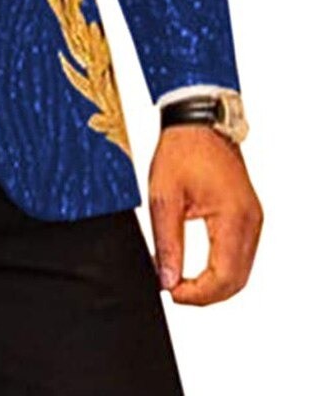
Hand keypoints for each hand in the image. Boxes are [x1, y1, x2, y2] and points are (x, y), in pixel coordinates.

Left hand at [148, 124, 262, 304]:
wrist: (198, 122)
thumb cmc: (182, 150)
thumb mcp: (164, 196)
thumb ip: (167, 241)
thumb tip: (167, 280)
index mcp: (233, 217)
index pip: (225, 276)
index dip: (199, 294)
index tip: (173, 294)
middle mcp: (251, 221)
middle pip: (238, 281)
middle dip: (206, 294)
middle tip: (174, 291)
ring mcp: (253, 219)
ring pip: (242, 271)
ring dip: (215, 284)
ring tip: (182, 282)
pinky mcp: (248, 216)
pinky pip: (241, 255)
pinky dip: (222, 269)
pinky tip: (198, 269)